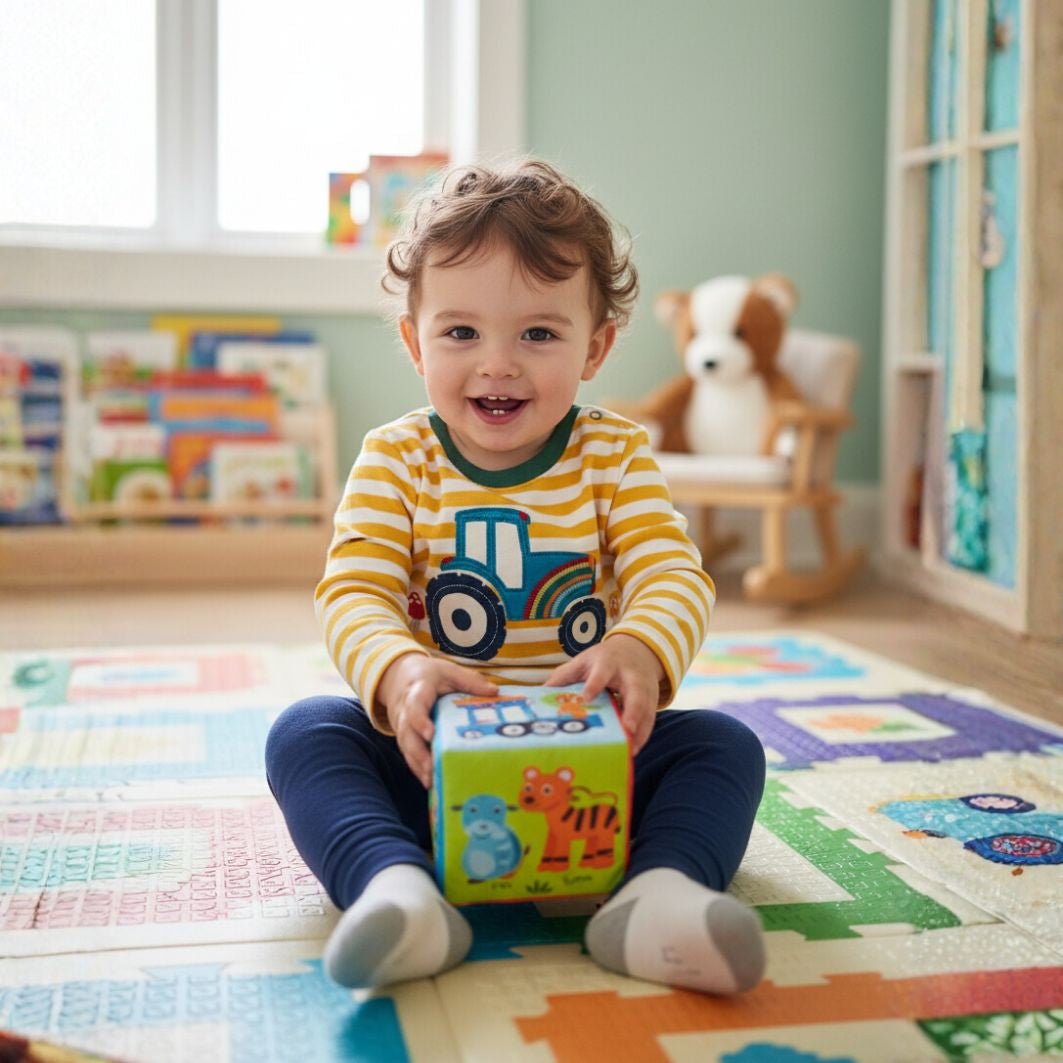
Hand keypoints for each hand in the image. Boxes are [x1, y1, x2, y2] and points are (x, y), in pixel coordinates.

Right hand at [376, 653, 497, 787]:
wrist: (399, 676)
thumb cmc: (429, 674)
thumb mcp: (449, 670)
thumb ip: (470, 680)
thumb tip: (494, 691)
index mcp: (417, 690)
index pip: (415, 705)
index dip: (420, 720)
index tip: (430, 734)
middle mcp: (405, 709)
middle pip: (407, 732)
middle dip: (418, 752)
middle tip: (432, 768)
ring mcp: (401, 724)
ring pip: (405, 746)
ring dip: (417, 764)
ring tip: (431, 781)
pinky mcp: (403, 735)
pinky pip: (407, 753)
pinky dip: (416, 768)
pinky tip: (429, 782)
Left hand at [544, 634, 663, 755]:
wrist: (636, 649)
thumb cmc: (604, 659)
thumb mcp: (583, 661)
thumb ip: (563, 676)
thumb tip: (540, 694)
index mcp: (609, 662)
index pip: (601, 672)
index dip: (594, 684)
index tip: (585, 698)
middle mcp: (630, 675)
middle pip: (635, 692)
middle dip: (632, 711)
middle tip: (627, 729)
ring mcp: (645, 688)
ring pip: (646, 710)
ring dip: (640, 730)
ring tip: (629, 751)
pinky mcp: (652, 700)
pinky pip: (650, 720)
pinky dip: (643, 736)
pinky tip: (633, 751)